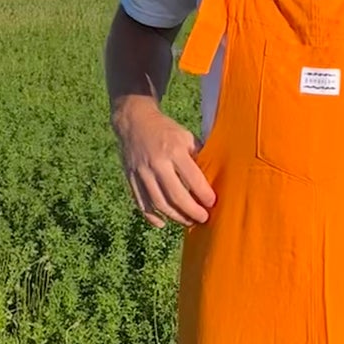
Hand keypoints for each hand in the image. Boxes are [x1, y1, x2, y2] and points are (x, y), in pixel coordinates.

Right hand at [112, 101, 216, 227]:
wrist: (134, 121)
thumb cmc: (166, 130)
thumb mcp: (186, 136)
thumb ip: (197, 156)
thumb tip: (212, 179)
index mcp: (173, 150)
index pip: (192, 178)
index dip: (204, 195)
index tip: (213, 203)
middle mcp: (156, 163)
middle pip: (175, 196)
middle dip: (192, 212)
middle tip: (203, 219)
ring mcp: (141, 172)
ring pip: (158, 203)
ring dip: (175, 217)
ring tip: (188, 222)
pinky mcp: (130, 178)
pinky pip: (141, 203)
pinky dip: (152, 217)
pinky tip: (164, 223)